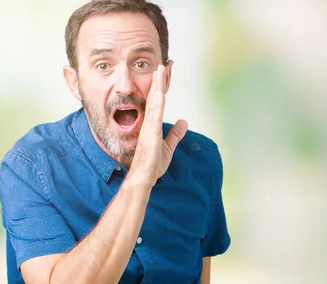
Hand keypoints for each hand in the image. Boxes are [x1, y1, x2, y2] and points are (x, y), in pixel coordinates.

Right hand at [129, 65, 187, 185]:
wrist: (142, 177)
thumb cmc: (151, 164)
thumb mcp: (168, 146)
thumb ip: (175, 134)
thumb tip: (184, 122)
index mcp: (152, 124)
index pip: (158, 100)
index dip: (161, 86)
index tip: (164, 71)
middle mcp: (149, 123)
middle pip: (155, 97)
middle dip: (160, 80)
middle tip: (163, 63)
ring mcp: (148, 128)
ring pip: (154, 102)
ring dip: (158, 86)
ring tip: (160, 70)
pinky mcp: (150, 135)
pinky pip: (154, 116)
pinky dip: (157, 104)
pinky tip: (160, 93)